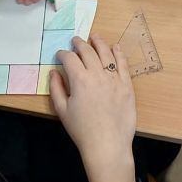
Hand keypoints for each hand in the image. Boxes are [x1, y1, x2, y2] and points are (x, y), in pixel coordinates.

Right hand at [50, 35, 136, 181]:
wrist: (107, 145)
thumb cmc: (81, 130)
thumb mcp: (62, 110)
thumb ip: (56, 88)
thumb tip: (54, 72)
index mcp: (79, 80)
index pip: (69, 58)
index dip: (63, 54)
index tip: (60, 55)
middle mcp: (97, 74)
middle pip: (87, 52)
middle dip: (79, 44)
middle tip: (75, 41)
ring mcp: (114, 79)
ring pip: (106, 54)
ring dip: (98, 43)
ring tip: (94, 37)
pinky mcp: (127, 86)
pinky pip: (123, 65)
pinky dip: (118, 53)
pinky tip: (114, 47)